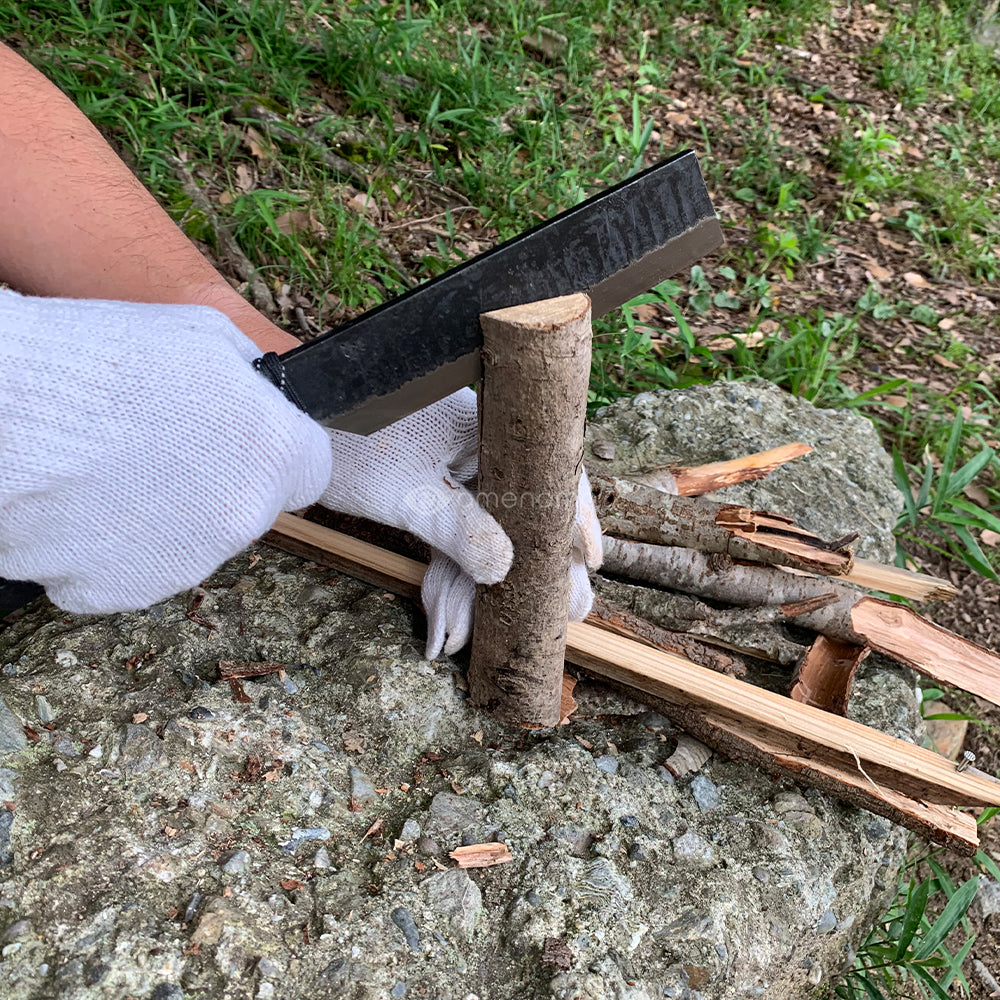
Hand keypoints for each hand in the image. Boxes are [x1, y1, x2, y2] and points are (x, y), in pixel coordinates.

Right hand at [0, 291, 331, 611]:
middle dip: (215, 481)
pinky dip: (107, 545)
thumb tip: (261, 400)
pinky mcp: (120, 591)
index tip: (243, 440)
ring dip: (161, 514)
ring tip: (105, 467)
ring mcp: (182, 564)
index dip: (273, 451)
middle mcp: (241, 522)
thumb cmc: (99, 362)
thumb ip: (250, 383)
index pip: (308, 470)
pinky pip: (128, 568)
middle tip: (157, 445)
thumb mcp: (202, 335)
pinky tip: (79, 501)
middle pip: (246, 506)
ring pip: (187, 541)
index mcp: (275, 457)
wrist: (3, 411)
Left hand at [318, 387, 600, 656]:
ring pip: (480, 527)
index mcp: (482, 427)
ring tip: (463, 636)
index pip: (549, 471)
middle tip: (555, 614)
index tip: (589, 563)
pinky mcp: (425, 482)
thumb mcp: (408, 497)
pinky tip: (440, 619)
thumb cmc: (345, 448)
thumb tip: (507, 570)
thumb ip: (462, 532)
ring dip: (470, 584)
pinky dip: (445, 571)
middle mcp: (474, 440)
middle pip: (519, 509)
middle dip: (522, 570)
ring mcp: (449, 462)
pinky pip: (450, 528)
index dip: (573, 519)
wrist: (278, 435)